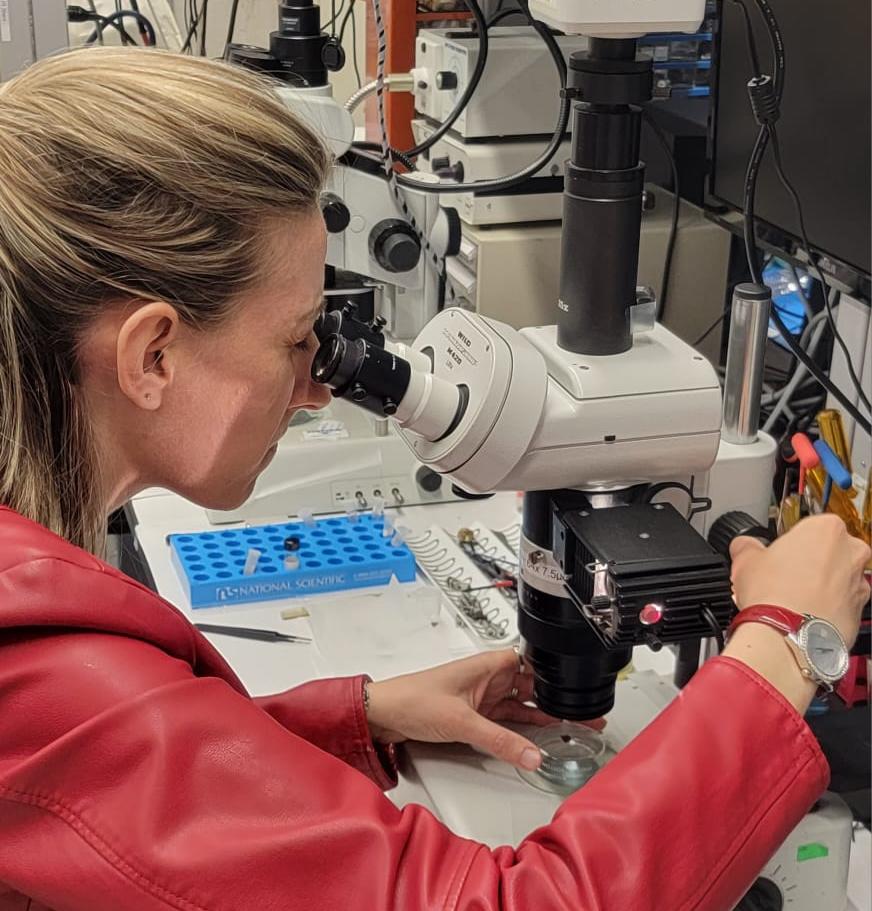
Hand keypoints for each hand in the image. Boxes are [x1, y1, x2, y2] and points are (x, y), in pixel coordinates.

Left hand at [366, 649, 603, 771]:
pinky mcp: (474, 715)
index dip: (555, 675)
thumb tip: (532, 754)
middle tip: (584, 714)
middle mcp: (488, 678)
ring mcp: (482, 697)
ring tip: (572, 727)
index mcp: (488, 665)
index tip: (578, 688)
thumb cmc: (413, 699)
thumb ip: (500, 740)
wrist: (383, 714)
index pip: (531, 663)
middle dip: (556, 699)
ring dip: (543, 716)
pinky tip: (538, 739)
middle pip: (530, 686)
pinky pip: (506, 722)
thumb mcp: (462, 722)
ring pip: (521, 705)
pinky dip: (521, 730)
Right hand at [730, 514, 870, 646]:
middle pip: (827, 551)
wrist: (789, 637)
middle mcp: (851, 552)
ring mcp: (859, 583)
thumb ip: (747, 546)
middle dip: (807, 563)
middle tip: (781, 576)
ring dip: (817, 586)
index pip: (807, 527)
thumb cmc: (775, 595)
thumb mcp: (746, 559)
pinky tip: (800, 614)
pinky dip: (824, 608)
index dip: (787, 543)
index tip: (776, 555)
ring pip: (837, 578)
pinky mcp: (859, 611)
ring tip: (788, 599)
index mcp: (827, 528)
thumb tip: (744, 546)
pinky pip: (840, 604)